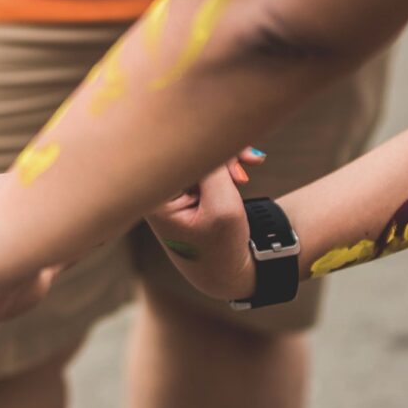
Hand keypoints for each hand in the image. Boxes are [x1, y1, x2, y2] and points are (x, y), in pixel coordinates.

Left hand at [144, 148, 265, 299]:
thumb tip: (210, 134)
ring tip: (251, 167)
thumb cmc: (223, 246)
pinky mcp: (183, 188)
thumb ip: (215, 170)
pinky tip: (243, 169)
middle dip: (222, 151)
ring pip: (199, 156)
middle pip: (188, 152)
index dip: (211, 147)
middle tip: (251, 159)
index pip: (180, 155)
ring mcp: (169, 190)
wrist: (226, 273)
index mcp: (155, 198)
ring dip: (226, 158)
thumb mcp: (223, 208)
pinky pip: (202, 163)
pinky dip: (225, 163)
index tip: (238, 154)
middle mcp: (156, 191)